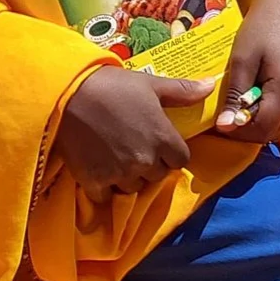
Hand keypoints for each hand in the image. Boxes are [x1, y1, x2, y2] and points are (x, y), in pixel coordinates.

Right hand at [52, 68, 212, 203]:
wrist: (67, 93)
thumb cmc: (113, 85)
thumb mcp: (150, 84)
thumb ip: (182, 91)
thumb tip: (212, 85)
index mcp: (162, 138)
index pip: (180, 160)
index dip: (171, 152)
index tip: (159, 142)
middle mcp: (145, 161)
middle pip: (158, 175)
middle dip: (150, 164)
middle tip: (134, 145)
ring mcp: (119, 174)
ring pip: (133, 188)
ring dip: (128, 177)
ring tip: (116, 157)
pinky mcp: (94, 181)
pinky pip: (106, 196)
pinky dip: (104, 187)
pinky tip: (99, 168)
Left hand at [215, 0, 279, 145]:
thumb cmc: (261, 27)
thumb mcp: (242, 60)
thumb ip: (235, 96)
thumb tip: (225, 127)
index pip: (261, 130)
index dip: (237, 130)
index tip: (219, 121)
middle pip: (272, 133)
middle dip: (247, 129)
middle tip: (228, 113)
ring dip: (260, 124)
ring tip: (241, 105)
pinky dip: (272, 115)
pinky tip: (257, 98)